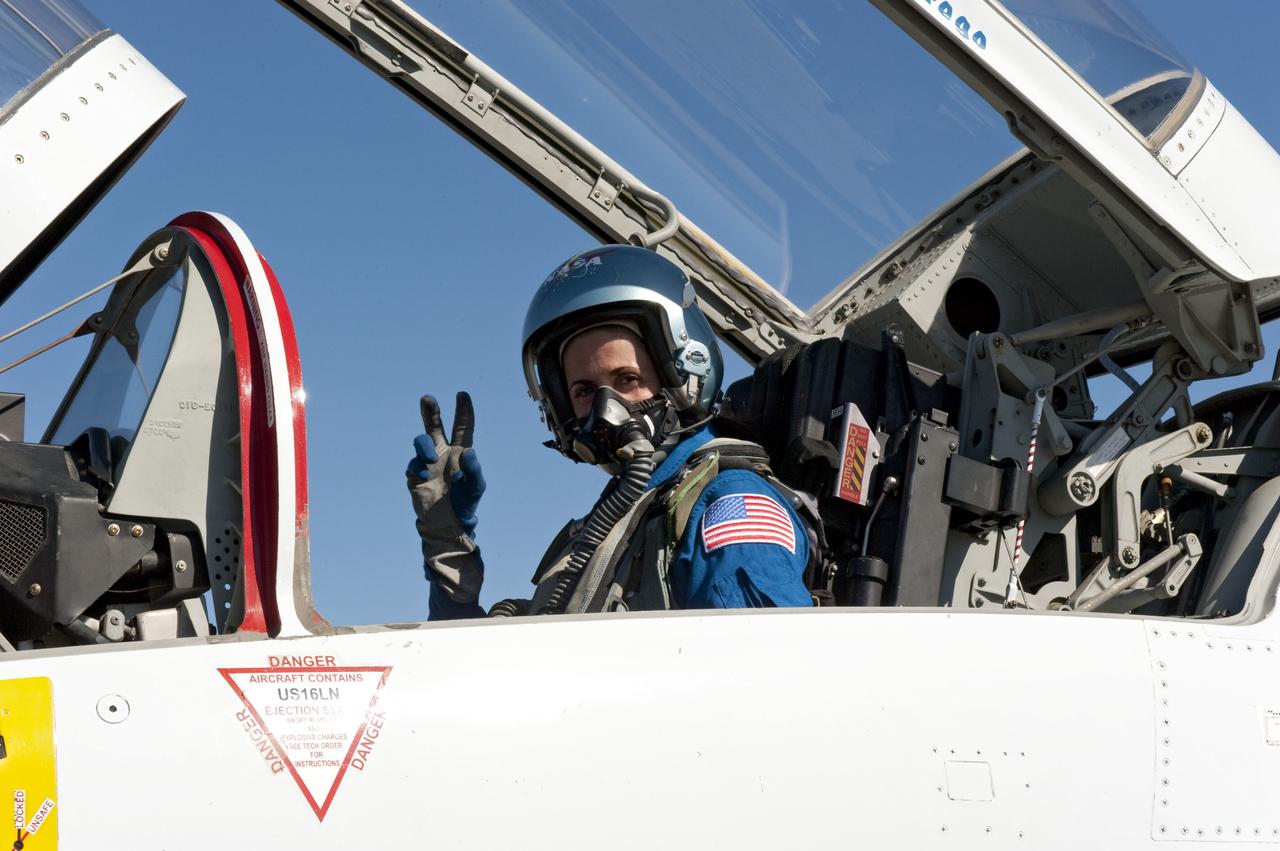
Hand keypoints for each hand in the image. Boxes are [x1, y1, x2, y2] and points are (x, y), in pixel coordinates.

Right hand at [407, 392, 485, 601]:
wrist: (447, 525)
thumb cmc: (465, 504)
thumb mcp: (477, 486)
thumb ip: (475, 469)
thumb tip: (468, 452)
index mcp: (461, 452)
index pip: (463, 427)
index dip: (463, 410)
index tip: (463, 395)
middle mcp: (442, 453)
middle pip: (435, 426)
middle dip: (431, 411)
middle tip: (427, 399)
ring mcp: (427, 463)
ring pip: (421, 441)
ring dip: (424, 444)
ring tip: (430, 456)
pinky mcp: (415, 475)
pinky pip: (413, 464)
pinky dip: (419, 467)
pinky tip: (425, 476)